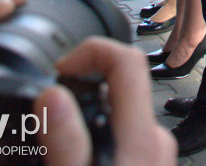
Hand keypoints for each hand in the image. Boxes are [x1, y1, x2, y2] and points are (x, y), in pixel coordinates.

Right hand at [36, 37, 176, 165]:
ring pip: (119, 112)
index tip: (62, 69)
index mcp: (140, 137)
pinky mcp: (147, 164)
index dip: (91, 51)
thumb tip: (53, 97)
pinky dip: (97, 133)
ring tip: (55, 130)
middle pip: (120, 85)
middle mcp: (154, 140)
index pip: (127, 61)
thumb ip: (67, 143)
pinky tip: (76, 151)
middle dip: (82, 85)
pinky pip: (121, 135)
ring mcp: (153, 153)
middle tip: (51, 102)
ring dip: (87, 112)